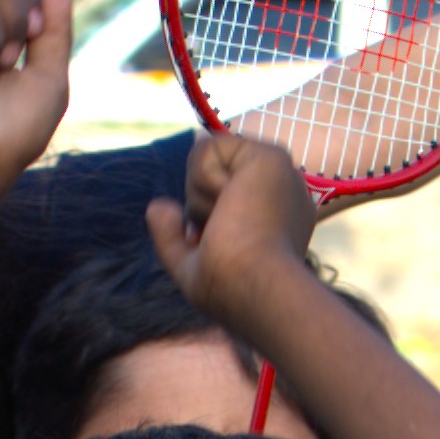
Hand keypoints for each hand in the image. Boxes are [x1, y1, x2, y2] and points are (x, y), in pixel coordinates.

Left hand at [140, 123, 322, 322]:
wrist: (255, 288)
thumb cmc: (231, 291)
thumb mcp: (192, 267)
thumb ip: (172, 238)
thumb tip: (157, 206)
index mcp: (275, 218)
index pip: (227, 195)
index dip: (205, 215)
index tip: (217, 247)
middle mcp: (282, 192)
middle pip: (214, 175)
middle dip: (200, 206)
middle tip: (225, 235)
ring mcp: (279, 173)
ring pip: (208, 159)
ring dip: (201, 197)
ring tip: (231, 222)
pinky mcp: (270, 156)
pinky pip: (209, 147)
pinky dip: (204, 180)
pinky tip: (231, 202)